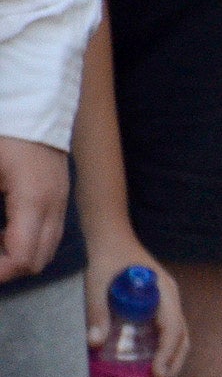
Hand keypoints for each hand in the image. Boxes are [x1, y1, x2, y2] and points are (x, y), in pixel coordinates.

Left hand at [0, 136, 69, 282]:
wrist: (35, 107)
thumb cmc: (5, 136)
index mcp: (32, 201)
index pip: (21, 257)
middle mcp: (53, 208)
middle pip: (36, 261)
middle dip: (6, 268)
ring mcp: (61, 204)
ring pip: (45, 252)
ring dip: (16, 257)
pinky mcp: (60, 199)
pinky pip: (49, 236)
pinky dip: (26, 244)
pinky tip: (4, 233)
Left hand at [82, 239, 188, 376]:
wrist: (110, 237)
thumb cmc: (105, 256)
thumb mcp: (97, 282)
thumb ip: (97, 310)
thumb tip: (95, 343)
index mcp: (164, 293)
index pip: (173, 329)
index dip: (167, 354)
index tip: (158, 373)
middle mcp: (171, 302)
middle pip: (182, 340)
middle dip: (172, 367)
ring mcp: (167, 306)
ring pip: (178, 341)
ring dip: (170, 364)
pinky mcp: (158, 310)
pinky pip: (167, 336)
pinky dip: (163, 355)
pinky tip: (152, 369)